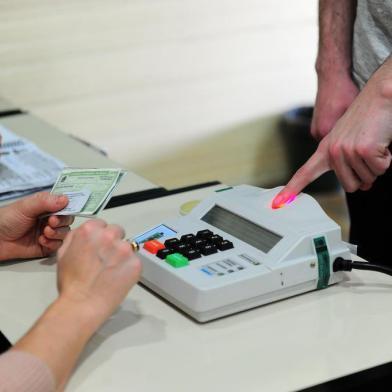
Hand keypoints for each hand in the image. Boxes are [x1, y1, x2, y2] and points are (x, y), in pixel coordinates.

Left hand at [0, 192, 72, 260]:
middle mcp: (50, 218)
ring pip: (65, 232)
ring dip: (57, 233)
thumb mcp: (25, 207)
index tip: (65, 209)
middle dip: (62, 221)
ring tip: (45, 232)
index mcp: (47, 206)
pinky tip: (41, 241)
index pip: (65, 204)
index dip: (68, 207)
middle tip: (51, 222)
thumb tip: (65, 199)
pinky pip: (58, 245)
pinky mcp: (47, 246)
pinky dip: (52, 243)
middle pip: (68, 219)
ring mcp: (49, 232)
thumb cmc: (7, 219)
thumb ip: (45, 202)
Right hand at [56, 219, 140, 325]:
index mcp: (90, 230)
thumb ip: (76, 237)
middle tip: (106, 259)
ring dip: (121, 255)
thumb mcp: (63, 253)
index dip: (100, 236)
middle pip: (117, 231)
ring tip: (111, 271)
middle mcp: (109, 235)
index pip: (102, 224)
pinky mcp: (136, 262)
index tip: (99, 246)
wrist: (83, 304)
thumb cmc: (71, 283)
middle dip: (113, 243)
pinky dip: (129, 268)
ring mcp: (125, 249)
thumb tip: (86, 233)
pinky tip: (118, 278)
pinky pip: (135, 261)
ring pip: (127, 246)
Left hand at [273, 81, 391, 205]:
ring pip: (368, 179)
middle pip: (350, 186)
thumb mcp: (349, 141)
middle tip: (368, 153)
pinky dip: (387, 158)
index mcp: (325, 150)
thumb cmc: (367, 118)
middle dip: (365, 175)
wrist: (380, 94)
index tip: (278, 203)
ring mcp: (346, 151)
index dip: (291, 190)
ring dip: (377, 164)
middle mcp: (332, 152)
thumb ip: (347, 163)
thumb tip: (361, 186)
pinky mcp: (364, 150)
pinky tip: (382, 141)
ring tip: (374, 142)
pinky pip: (381, 169)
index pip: (304, 173)